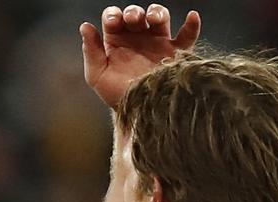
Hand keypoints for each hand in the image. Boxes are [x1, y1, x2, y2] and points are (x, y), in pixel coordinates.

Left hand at [81, 4, 201, 106]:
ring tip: (154, 19)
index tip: (114, 22)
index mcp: (116, 39)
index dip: (114, 14)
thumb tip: (85, 26)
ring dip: (157, 12)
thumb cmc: (115, 95)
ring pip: (160, 17)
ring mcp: (158, 43)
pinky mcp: (176, 54)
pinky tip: (191, 17)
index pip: (114, 17)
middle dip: (134, 12)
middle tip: (132, 20)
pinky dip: (192, 25)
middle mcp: (137, 37)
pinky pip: (187, 36)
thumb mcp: (97, 75)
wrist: (138, 114)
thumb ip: (91, 51)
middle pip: (137, 13)